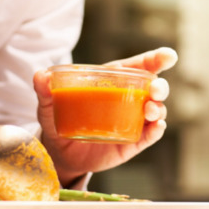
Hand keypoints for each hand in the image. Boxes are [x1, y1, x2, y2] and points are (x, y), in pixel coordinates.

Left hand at [34, 47, 177, 185]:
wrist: (60, 153)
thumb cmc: (60, 120)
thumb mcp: (50, 105)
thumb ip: (46, 91)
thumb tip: (40, 75)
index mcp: (113, 81)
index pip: (138, 66)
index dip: (155, 59)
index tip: (168, 56)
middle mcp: (128, 98)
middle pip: (153, 88)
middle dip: (160, 86)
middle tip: (156, 89)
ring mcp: (132, 120)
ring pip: (155, 111)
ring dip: (158, 109)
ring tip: (151, 111)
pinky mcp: (132, 142)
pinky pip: (149, 135)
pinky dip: (156, 131)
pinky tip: (156, 128)